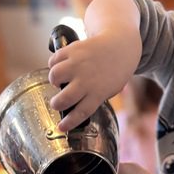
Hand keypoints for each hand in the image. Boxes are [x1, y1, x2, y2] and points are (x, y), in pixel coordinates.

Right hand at [47, 0, 141, 131]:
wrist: (120, 46)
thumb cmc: (114, 72)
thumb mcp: (109, 90)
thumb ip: (93, 98)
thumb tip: (75, 106)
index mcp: (98, 93)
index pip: (81, 113)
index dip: (69, 122)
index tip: (61, 127)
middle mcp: (87, 80)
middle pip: (64, 98)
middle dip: (56, 104)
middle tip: (57, 103)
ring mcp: (79, 64)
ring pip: (54, 76)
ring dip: (53, 80)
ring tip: (58, 80)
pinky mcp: (73, 50)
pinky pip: (54, 59)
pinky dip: (53, 64)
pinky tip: (59, 66)